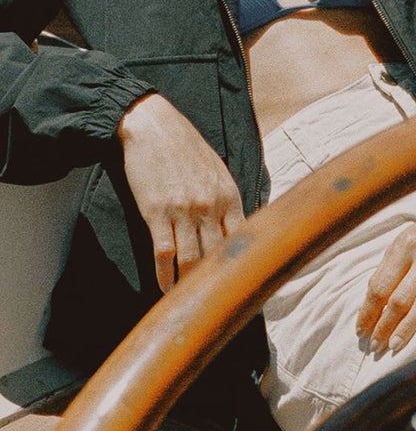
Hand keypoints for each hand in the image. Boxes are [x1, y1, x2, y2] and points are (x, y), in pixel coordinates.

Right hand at [116, 93, 245, 292]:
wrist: (153, 127)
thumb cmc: (186, 147)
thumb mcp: (217, 170)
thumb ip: (227, 200)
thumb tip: (240, 228)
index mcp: (230, 195)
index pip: (244, 238)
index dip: (244, 264)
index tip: (246, 285)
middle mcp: (210, 205)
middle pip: (219, 255)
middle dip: (219, 282)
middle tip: (218, 304)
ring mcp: (183, 211)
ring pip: (192, 260)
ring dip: (190, 285)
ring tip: (189, 302)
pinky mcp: (156, 213)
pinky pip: (163, 253)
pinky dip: (164, 276)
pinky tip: (164, 289)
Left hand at [355, 208, 415, 355]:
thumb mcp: (402, 244)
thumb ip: (388, 272)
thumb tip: (371, 307)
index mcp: (402, 247)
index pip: (380, 286)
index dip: (369, 312)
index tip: (361, 330)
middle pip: (400, 298)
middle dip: (385, 325)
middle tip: (375, 345)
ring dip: (407, 327)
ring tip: (394, 344)